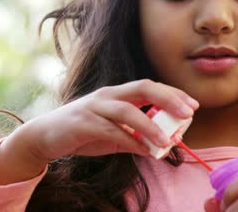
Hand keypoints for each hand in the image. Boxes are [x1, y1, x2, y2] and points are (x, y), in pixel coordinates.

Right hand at [21, 79, 198, 161]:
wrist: (45, 136)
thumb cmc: (82, 132)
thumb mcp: (113, 134)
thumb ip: (135, 137)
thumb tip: (162, 146)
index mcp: (116, 94)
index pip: (149, 86)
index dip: (172, 94)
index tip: (192, 106)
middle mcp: (107, 95)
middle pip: (142, 88)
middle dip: (167, 99)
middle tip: (188, 114)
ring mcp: (93, 107)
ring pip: (127, 110)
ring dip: (150, 126)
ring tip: (167, 142)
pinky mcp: (82, 123)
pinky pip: (110, 130)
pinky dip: (129, 140)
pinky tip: (142, 150)